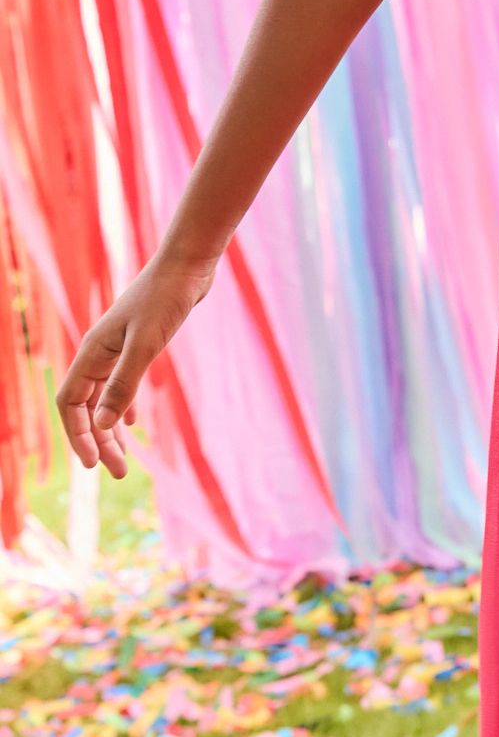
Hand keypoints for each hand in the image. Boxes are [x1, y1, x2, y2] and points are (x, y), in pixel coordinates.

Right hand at [56, 248, 219, 479]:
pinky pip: (121, 383)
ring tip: (126, 458)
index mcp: (93, 351)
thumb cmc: (166, 297)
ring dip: (112, 428)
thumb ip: (123, 384)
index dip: (77, 435)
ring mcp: (118, 347)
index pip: (70, 403)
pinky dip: (124, 405)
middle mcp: (100, 352)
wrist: (189, 263)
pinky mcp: (138, 343)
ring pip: (105, 397)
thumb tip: (101, 425)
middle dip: (99, 440)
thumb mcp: (145, 344)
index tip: (94, 464)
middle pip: (88, 406)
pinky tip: (134, 423)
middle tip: (118, 473)